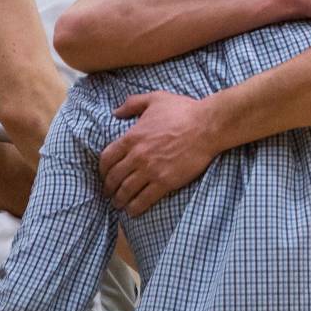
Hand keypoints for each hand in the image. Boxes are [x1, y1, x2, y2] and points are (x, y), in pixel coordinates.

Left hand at [100, 92, 219, 215]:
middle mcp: (137, 156)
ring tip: (119, 204)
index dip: (102, 170)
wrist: (207, 126)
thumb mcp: (155, 99)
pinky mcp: (165, 182)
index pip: (107, 158)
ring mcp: (150, 170)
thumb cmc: (183, 111)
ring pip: (126, 191)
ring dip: (120, 200)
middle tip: (109, 193)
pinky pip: (144, 199)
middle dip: (109, 188)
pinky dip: (135, 207)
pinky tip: (132, 211)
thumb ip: (132, 104)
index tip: (104, 175)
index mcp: (132, 137)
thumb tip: (116, 112)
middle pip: (114, 177)